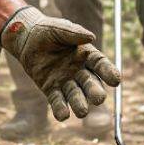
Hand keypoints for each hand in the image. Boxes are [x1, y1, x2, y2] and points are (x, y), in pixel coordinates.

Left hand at [1, 7, 120, 120]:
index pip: (100, 65)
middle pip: (90, 84)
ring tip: (82, 112)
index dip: (109, 72)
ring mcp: (65, 82)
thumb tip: (91, 37)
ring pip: (75, 96)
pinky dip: (60, 109)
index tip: (116, 80)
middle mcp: (79, 71)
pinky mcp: (50, 89)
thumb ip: (74, 32)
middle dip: (95, 92)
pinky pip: (57, 101)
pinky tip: (62, 116)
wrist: (26, 39)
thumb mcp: (60, 28)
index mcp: (86, 55)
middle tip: (98, 99)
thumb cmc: (47, 31)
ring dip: (79, 104)